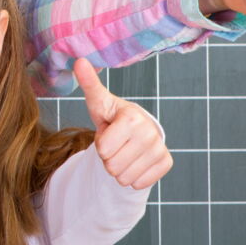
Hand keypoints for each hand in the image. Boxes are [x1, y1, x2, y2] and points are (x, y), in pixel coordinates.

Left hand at [76, 60, 173, 189]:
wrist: (136, 130)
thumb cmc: (112, 116)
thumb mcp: (98, 102)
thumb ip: (89, 84)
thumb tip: (79, 61)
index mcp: (133, 118)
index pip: (103, 149)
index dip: (101, 144)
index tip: (108, 133)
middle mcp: (151, 133)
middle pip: (112, 166)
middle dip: (108, 158)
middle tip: (116, 144)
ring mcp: (160, 149)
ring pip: (124, 178)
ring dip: (119, 168)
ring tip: (123, 151)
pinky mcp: (166, 163)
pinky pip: (138, 183)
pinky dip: (132, 176)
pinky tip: (134, 161)